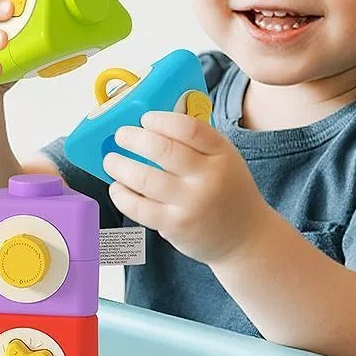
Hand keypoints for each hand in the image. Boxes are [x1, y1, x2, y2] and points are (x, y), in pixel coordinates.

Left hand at [103, 110, 272, 265]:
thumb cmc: (225, 190)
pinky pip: (139, 207)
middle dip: (133, 138)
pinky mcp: (176, 225)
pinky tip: (117, 187)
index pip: (189, 128)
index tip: (145, 119)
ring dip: (120, 166)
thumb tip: (148, 126)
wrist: (245, 237)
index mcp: (221, 153)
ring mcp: (192, 203)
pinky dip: (121, 194)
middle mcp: (208, 177)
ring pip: (145, 178)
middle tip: (121, 135)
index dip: (161, 120)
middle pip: (163, 149)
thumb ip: (195, 142)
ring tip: (111, 160)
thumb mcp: (223, 158)